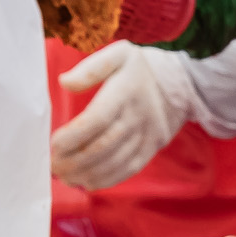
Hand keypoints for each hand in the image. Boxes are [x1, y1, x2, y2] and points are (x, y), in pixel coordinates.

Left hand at [51, 42, 196, 188]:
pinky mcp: (152, 147)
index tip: (54, 144)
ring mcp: (147, 134)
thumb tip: (64, 82)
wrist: (183, 82)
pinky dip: (108, 179)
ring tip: (65, 177)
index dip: (74, 136)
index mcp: (125, 91)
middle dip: (74, 160)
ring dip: (87, 173)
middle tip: (53, 165)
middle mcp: (137, 116)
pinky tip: (88, 182)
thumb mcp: (119, 54)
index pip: (97, 119)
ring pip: (115, 161)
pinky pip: (130, 168)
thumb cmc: (142, 68)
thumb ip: (90, 68)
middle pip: (103, 145)